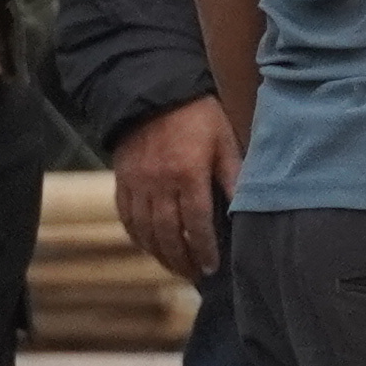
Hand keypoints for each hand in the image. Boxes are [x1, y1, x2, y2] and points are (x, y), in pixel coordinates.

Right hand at [109, 92, 237, 284]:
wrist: (152, 90)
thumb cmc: (196, 114)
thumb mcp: (223, 139)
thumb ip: (233, 175)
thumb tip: (243, 208)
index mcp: (187, 174)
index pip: (196, 224)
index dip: (204, 249)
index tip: (212, 267)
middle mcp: (159, 184)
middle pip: (168, 234)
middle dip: (182, 259)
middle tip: (195, 275)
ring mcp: (137, 184)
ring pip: (145, 231)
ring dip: (160, 254)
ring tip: (175, 267)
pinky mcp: (121, 180)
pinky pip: (126, 217)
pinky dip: (137, 237)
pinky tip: (148, 247)